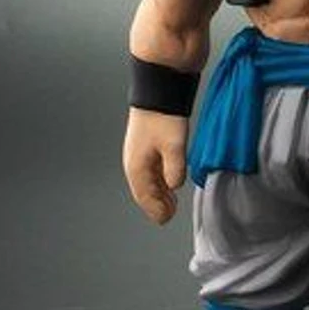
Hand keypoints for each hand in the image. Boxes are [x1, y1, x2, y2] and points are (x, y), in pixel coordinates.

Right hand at [123, 108, 189, 224]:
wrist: (158, 91)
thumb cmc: (163, 118)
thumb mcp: (173, 147)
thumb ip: (174, 170)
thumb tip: (174, 186)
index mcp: (136, 167)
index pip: (144, 197)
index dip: (156, 210)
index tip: (167, 218)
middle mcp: (134, 162)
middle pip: (144, 191)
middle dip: (156, 204)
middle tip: (170, 214)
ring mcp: (139, 153)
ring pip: (147, 180)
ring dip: (158, 192)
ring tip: (170, 201)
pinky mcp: (147, 145)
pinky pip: (150, 170)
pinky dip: (158, 179)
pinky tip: (168, 180)